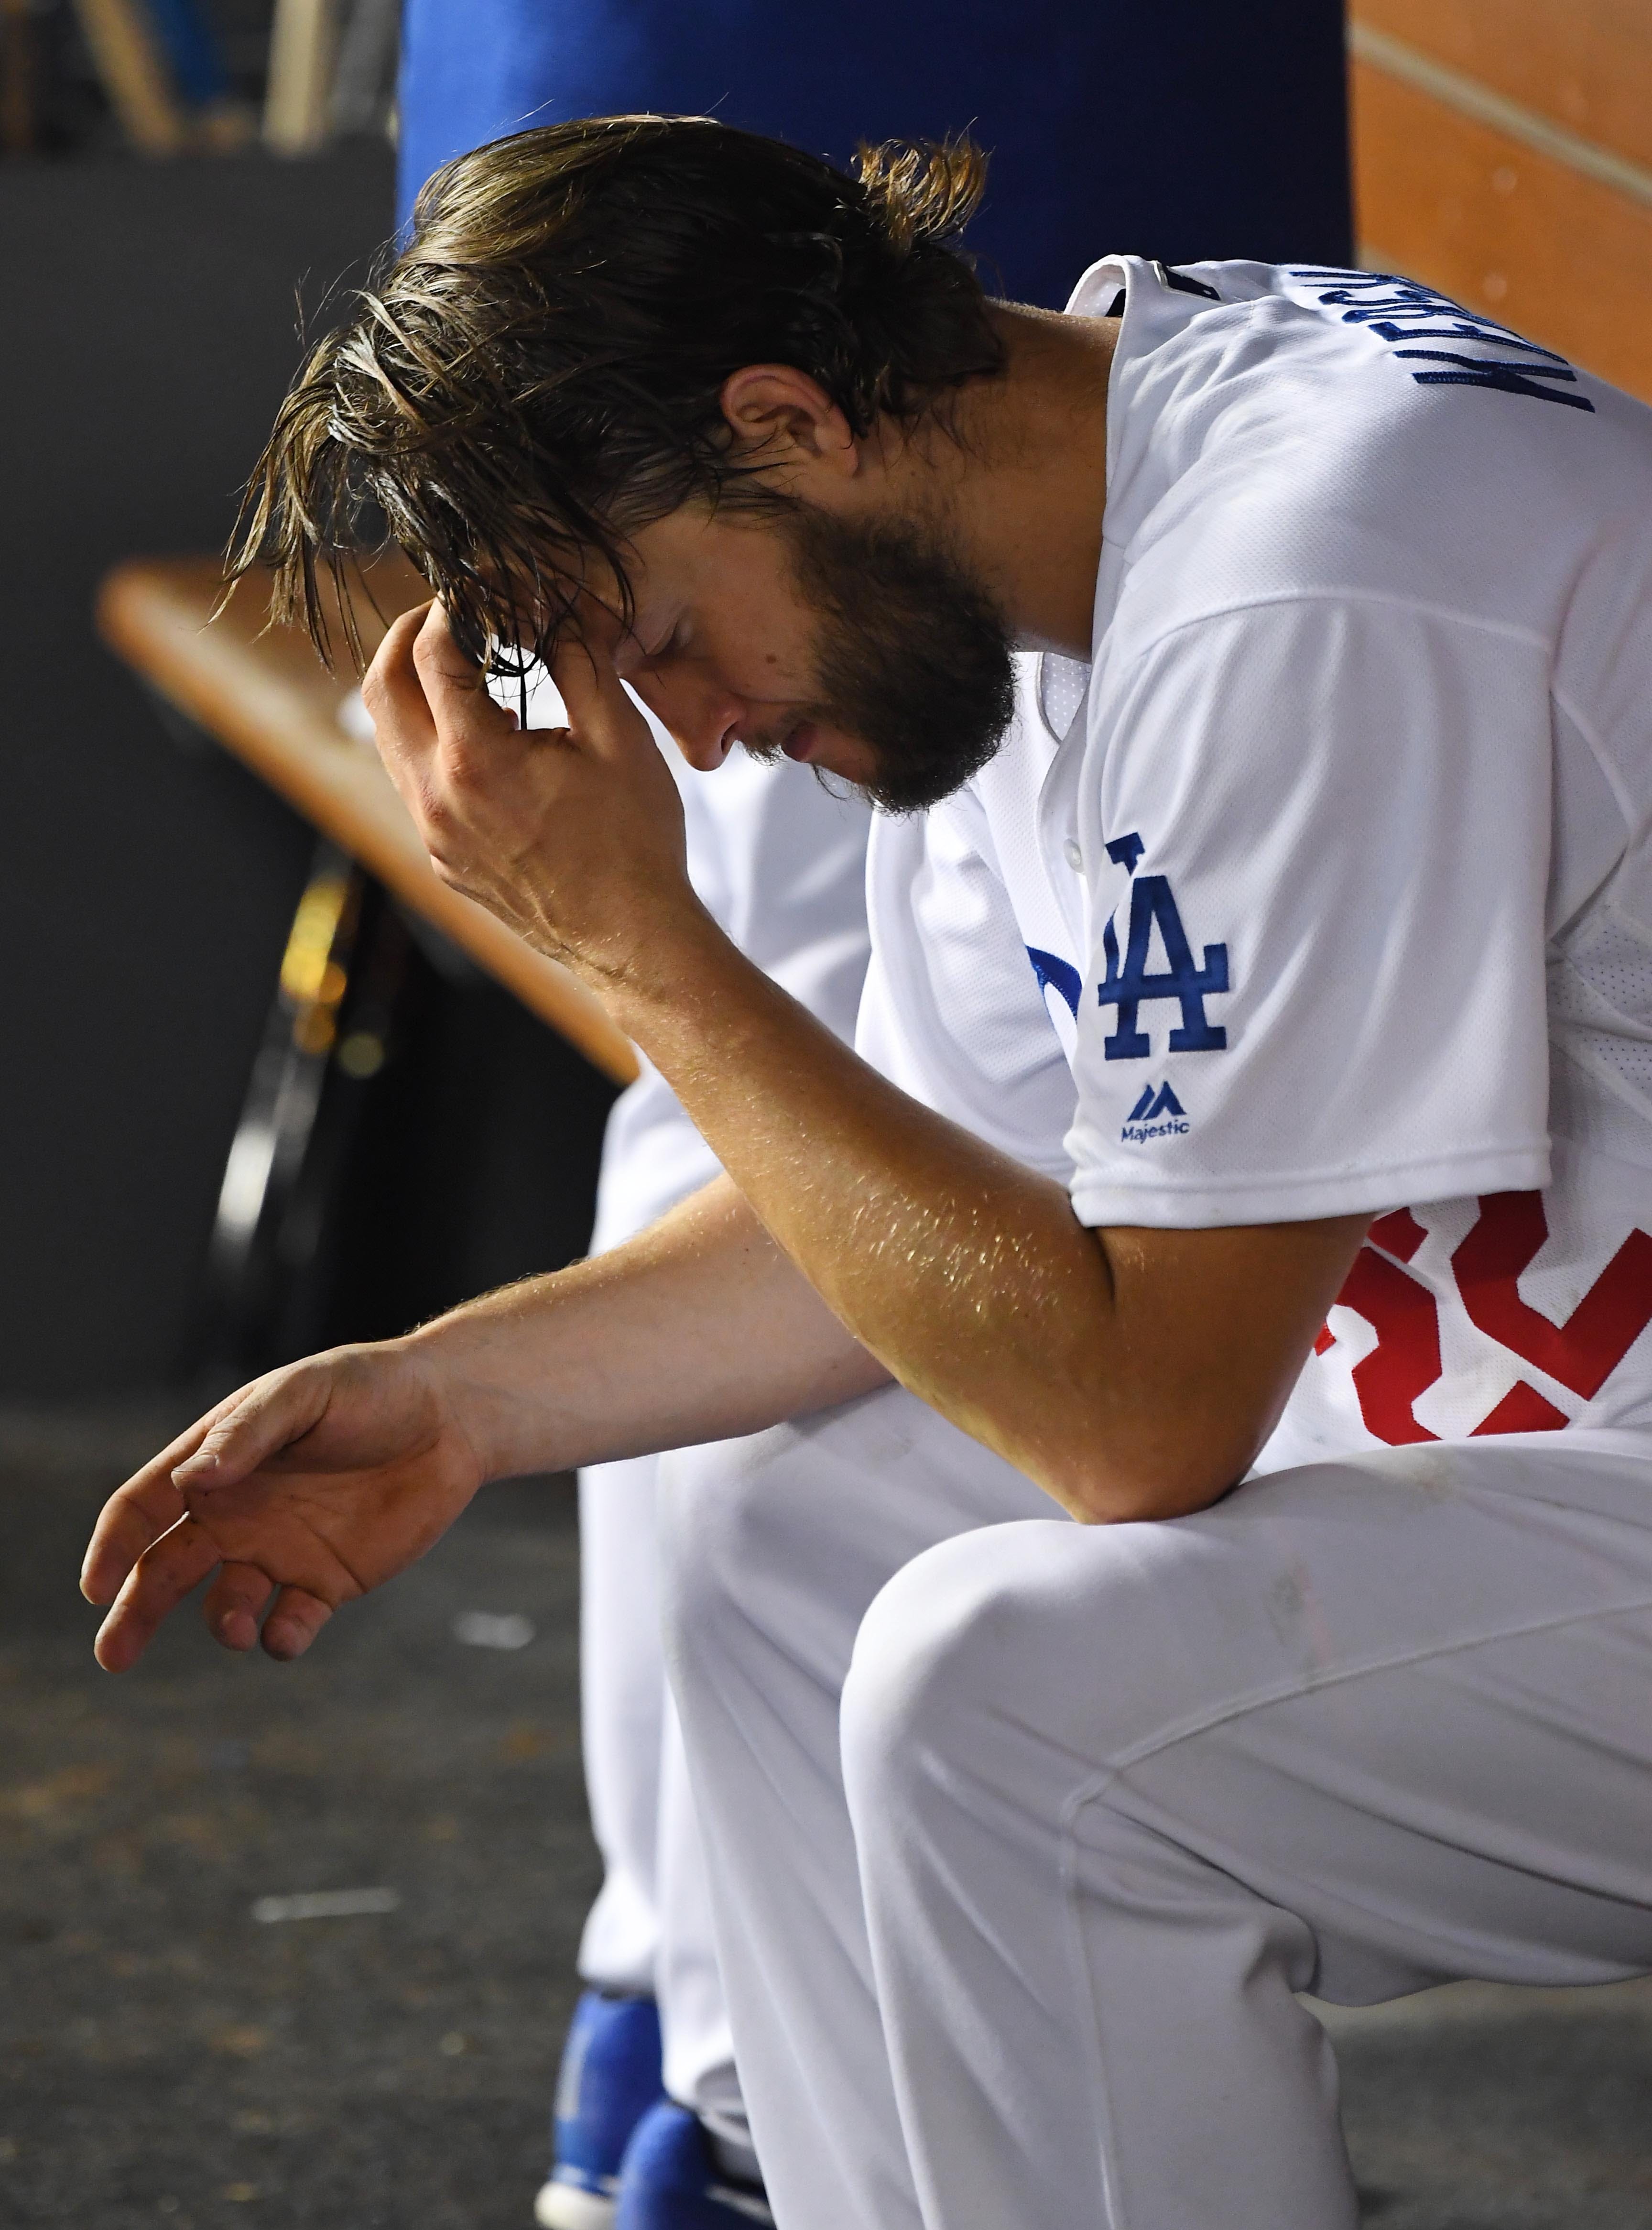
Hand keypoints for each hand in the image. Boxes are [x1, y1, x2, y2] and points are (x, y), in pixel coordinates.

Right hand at [81, 1342, 485, 1670]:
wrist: (450, 1416)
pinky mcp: (327, 1583)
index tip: (96, 1586)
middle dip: (134, 1612)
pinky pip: (290, 1624)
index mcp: (217, 1465)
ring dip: (222, 1623)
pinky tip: (287, 1631)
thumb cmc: (370, 1390)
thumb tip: (193, 1480)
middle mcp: (238, 1515)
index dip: (114, 1546)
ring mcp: (280, 1552)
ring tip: (236, 1627)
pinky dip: (281, 1638)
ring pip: (227, 1606)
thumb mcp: (304, 1394)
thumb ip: (248, 1434)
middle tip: (112, 1656)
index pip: (144, 1508)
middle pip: (167, 1570)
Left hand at [362, 601, 705, 987]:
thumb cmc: (636, 841)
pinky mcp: (443, 860)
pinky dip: (435, 745)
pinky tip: (487, 741)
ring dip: (416, 693)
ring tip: (468, 673)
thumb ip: (578, 657)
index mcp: (475, 760)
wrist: (633, 939)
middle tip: (447, 616)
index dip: (450, 607)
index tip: (478, 591)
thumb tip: (555, 600)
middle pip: (381, 690)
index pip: (430, 653)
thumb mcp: (619, 735)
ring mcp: (433, 835)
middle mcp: (436, 798)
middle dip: (407, 638)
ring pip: (390, 740)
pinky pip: (415, 785)